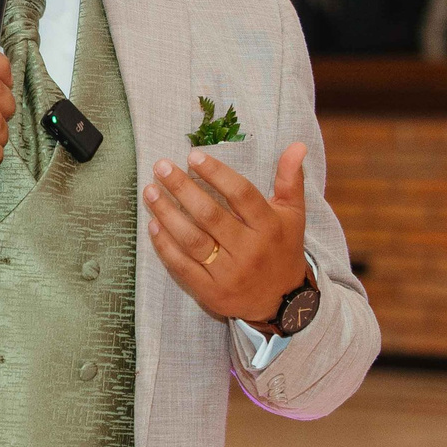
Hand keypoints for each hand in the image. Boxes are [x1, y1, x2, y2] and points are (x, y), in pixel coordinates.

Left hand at [143, 142, 309, 324]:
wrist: (282, 302)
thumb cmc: (282, 248)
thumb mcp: (293, 214)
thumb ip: (290, 180)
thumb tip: (296, 145)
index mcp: (269, 226)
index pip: (241, 194)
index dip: (216, 174)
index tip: (192, 155)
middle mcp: (249, 250)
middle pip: (210, 215)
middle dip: (182, 188)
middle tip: (161, 167)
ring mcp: (229, 273)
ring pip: (192, 240)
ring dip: (167, 214)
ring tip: (150, 191)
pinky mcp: (212, 292)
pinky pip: (183, 267)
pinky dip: (165, 245)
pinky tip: (153, 224)